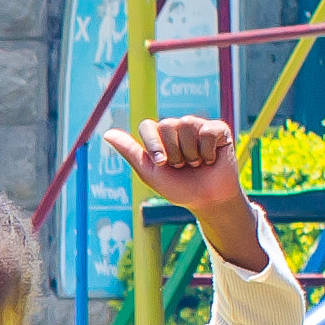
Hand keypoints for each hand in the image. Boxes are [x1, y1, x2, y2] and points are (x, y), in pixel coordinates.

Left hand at [102, 115, 253, 220]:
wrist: (207, 200)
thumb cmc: (178, 187)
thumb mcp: (150, 173)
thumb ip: (130, 152)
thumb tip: (106, 133)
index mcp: (158, 136)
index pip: (147, 126)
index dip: (153, 145)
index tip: (161, 164)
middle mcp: (176, 128)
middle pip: (167, 124)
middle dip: (174, 152)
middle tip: (181, 166)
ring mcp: (197, 126)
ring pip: (187, 124)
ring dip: (191, 153)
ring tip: (196, 163)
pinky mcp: (217, 129)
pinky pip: (207, 130)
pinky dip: (207, 150)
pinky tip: (210, 159)